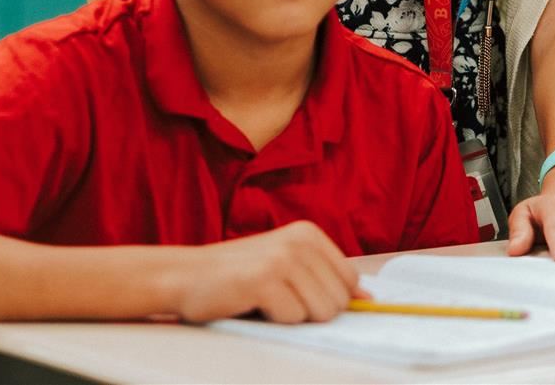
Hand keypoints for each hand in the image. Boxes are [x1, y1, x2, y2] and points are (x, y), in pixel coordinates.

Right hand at [172, 220, 365, 323]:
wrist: (185, 276)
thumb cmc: (239, 277)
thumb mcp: (288, 268)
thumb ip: (326, 280)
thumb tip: (369, 300)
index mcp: (309, 233)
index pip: (350, 281)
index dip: (328, 299)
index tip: (298, 296)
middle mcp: (300, 240)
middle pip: (338, 301)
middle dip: (310, 312)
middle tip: (277, 300)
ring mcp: (282, 258)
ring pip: (319, 312)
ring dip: (292, 317)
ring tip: (265, 301)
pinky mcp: (263, 280)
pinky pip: (291, 318)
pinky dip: (273, 321)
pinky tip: (251, 303)